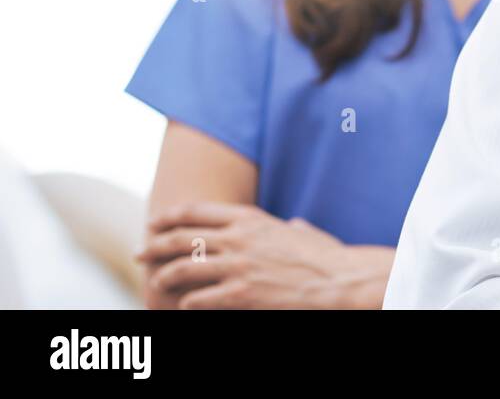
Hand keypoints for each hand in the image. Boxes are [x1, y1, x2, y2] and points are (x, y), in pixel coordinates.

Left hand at [135, 202, 389, 308]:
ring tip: (156, 282)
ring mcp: (237, 267)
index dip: (171, 216)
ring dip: (164, 276)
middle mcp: (239, 239)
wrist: (340, 281)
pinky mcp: (240, 295)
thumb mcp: (305, 232)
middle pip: (181, 238)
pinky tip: (185, 307)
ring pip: (182, 269)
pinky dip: (187, 303)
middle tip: (140, 253)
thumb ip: (291, 228)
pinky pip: (198, 299)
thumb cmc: (328, 258)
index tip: (156, 223)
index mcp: (251, 220)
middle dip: (155, 245)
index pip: (197, 211)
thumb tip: (293, 225)